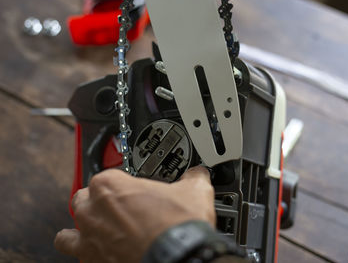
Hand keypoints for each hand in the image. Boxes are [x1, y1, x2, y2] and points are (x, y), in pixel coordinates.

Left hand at [54, 166, 215, 262]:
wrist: (178, 257)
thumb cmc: (178, 226)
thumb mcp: (192, 191)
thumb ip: (192, 178)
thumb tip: (198, 175)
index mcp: (110, 186)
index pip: (107, 176)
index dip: (122, 183)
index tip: (133, 188)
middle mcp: (93, 212)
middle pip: (83, 200)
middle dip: (97, 204)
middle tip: (119, 209)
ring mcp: (89, 240)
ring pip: (67, 235)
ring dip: (79, 233)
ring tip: (96, 236)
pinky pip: (79, 260)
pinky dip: (89, 258)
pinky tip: (104, 257)